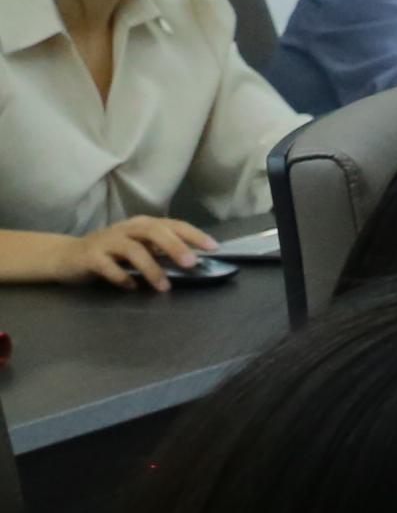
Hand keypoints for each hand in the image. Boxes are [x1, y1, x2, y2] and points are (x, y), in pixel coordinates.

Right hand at [43, 212, 205, 290]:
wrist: (67, 256)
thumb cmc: (111, 253)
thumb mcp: (139, 248)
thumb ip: (161, 251)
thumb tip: (193, 261)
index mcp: (143, 225)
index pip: (173, 224)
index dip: (194, 235)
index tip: (213, 248)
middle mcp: (126, 229)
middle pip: (154, 231)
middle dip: (175, 247)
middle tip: (191, 264)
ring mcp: (107, 241)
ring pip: (133, 250)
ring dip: (151, 269)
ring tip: (164, 287)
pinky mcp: (90, 256)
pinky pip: (108, 266)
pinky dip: (121, 277)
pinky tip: (131, 287)